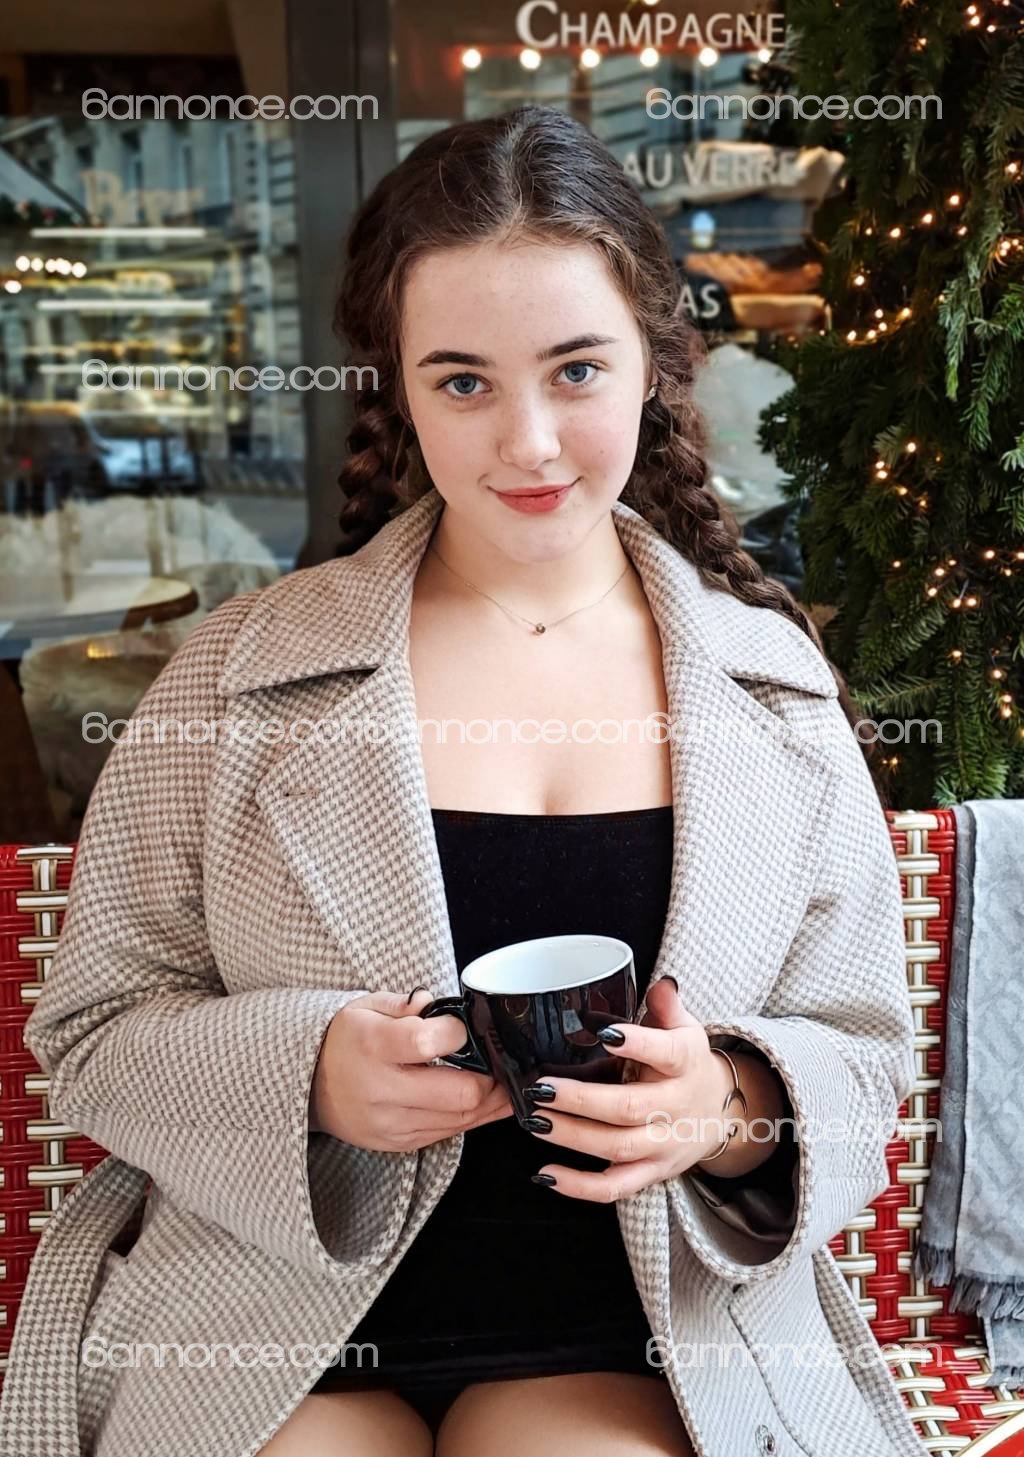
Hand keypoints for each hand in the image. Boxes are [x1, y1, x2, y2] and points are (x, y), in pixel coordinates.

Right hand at [311, 987, 513, 1152]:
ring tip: (503, 1081)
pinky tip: (483, 1099)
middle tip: (498, 1061)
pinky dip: (471, 1116)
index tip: (463, 1027)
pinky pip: (449, 1134)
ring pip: (462, 1119)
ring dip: (491, 1101)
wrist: (310, 1086)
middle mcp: (381, 1090)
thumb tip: (438, 1004)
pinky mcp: (399, 1143)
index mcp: (372, 1045)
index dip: (458, 1034)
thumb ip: (407, 1003)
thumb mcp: (368, 1006)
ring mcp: (391, 1123)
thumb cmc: (345, 1040)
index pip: (427, 1042)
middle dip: (490, 1077)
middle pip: (460, 1093)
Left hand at [524, 977, 737, 1201]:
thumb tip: (661, 983)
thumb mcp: (685, 1029)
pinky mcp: (652, 1173)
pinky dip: (580, 1187)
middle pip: (628, 1108)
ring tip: (535, 1119)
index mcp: (685, 1065)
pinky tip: (546, 1174)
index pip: (666, 1054)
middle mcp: (676, 1108)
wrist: (721, 1114)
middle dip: (582, 1100)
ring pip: (617, 1148)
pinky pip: (615, 1188)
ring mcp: (664, 1145)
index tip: (606, 1034)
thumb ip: (668, 1007)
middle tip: (542, 1087)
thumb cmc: (688, 1064)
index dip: (638, 1044)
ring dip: (573, 1136)